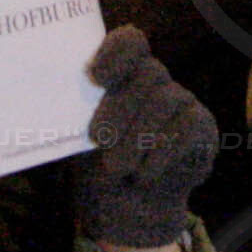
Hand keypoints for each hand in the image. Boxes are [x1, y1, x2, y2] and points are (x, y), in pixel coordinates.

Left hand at [74, 28, 218, 251]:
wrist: (127, 208)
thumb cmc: (97, 166)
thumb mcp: (76, 138)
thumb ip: (74, 112)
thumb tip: (49, 95)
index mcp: (123, 76)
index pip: (130, 43)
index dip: (117, 51)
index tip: (95, 77)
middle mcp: (156, 81)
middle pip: (148, 73)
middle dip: (120, 108)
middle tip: (98, 140)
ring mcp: (182, 101)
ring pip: (164, 101)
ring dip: (137, 137)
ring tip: (118, 167)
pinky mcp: (203, 126)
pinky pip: (186, 127)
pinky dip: (161, 153)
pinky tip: (144, 173)